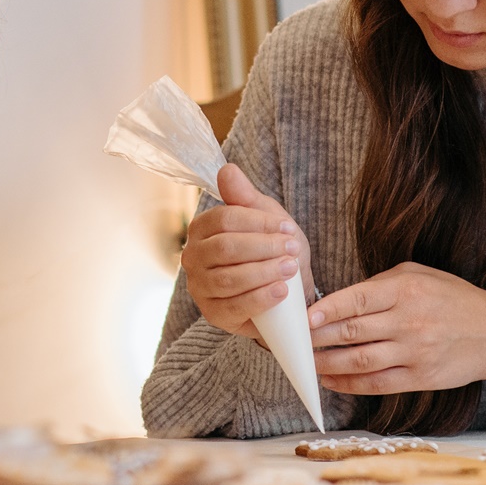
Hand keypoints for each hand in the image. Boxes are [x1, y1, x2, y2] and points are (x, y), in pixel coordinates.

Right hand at [181, 163, 313, 336]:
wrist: (283, 291)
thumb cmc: (270, 250)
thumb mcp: (264, 218)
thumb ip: (245, 196)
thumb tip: (227, 169)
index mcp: (201, 229)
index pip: (224, 219)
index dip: (258, 222)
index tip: (287, 227)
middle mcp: (193, 258)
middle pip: (226, 248)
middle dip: (264, 247)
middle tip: (292, 248)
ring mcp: (200, 288)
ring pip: (229, 279)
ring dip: (264, 272)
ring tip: (291, 268)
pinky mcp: (213, 315)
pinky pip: (234, 306)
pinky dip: (260, 298)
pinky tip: (281, 291)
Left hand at [308, 262, 485, 393]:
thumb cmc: (452, 299)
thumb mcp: (419, 275)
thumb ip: (380, 285)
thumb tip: (340, 300)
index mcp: (405, 290)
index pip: (357, 300)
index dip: (327, 310)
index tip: (304, 318)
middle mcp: (408, 321)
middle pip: (352, 332)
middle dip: (318, 339)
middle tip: (296, 343)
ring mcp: (414, 352)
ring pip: (360, 360)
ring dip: (328, 364)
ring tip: (307, 363)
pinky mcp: (420, 377)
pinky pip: (378, 383)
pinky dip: (350, 384)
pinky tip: (331, 381)